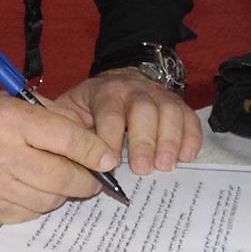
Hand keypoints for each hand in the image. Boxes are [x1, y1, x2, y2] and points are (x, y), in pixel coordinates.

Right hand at [0, 92, 121, 223]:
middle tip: (94, 181)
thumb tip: (97, 143)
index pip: (65, 137)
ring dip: (63, 194)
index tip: (108, 160)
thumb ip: (55, 118)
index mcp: (9, 118)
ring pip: (48, 199)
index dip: (93, 151)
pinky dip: (40, 204)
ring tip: (61, 183)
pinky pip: (31, 213)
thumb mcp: (16, 103)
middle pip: (60, 175)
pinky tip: (34, 191)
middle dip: (86, 181)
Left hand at [48, 68, 203, 176]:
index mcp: (105, 92)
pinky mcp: (177, 104)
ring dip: (169, 140)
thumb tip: (60, 157)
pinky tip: (186, 156)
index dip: (110, 138)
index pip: (109, 113)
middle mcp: (134, 90)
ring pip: (169, 111)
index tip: (110, 165)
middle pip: (143, 110)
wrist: (118, 81)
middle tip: (143, 169)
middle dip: (144, 141)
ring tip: (165, 166)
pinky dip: (191, 136)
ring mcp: (158, 95)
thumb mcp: (70, 111)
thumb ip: (65, 130)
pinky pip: (189, 117)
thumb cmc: (91, 106)